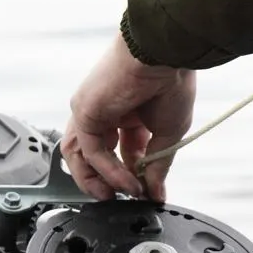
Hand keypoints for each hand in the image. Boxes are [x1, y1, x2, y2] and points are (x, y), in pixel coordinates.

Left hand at [62, 31, 195, 202]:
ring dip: (97, 181)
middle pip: (93, 156)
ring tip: (116, 196)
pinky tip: (127, 180)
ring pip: (81, 156)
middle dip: (106, 182)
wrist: (165, 54)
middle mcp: (107, 112)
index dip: (134, 176)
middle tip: (123, 198)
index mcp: (129, 113)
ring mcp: (92, 110)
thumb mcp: (170, 133)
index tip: (148, 192)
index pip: (122, 152)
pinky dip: (108, 170)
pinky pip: (90, 150)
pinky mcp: (84, 110)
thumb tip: (155, 192)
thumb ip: (157, 165)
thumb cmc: (172, 81)